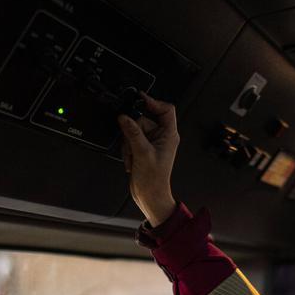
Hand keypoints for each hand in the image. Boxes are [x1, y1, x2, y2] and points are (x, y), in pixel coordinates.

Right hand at [118, 94, 178, 227]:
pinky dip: (127, 149)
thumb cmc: (154, 180)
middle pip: (143, 120)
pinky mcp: (142, 149)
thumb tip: (125, 117)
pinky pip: (130, 140)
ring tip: (133, 156)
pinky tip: (131, 160)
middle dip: (133, 132)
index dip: (154, 101)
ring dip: (129, 143)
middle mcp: (161, 137)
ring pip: (134, 130)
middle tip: (133, 144)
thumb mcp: (142, 153)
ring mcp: (151, 143)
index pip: (166, 109)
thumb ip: (133, 133)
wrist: (149, 196)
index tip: (140, 99)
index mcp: (169, 135)